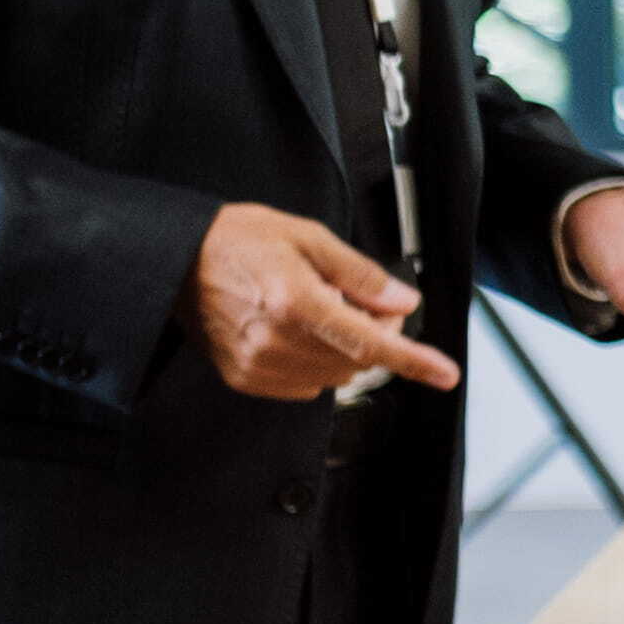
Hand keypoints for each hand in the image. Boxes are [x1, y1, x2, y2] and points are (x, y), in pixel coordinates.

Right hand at [194, 201, 456, 398]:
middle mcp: (277, 340)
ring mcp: (258, 364)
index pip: (370, 343)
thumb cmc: (239, 241)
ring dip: (345, 350)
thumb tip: (403, 303)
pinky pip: (305, 385)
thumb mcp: (309, 238)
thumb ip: (362, 275)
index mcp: (296, 302)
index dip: (414, 361)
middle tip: (361, 300)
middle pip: (358, 360)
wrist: (178, 259)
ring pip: (335, 375)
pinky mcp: (245, 377)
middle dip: (375, 333)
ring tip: (322, 310)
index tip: (445, 373)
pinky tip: (299, 332)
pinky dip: (317, 363)